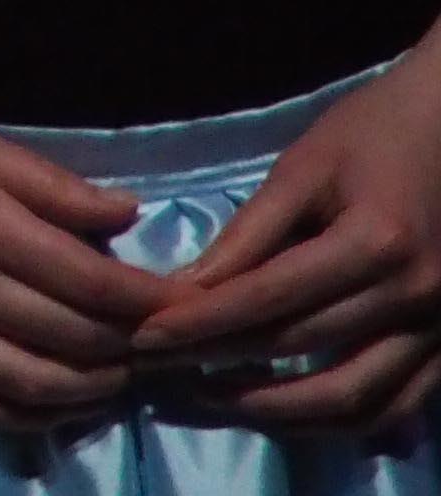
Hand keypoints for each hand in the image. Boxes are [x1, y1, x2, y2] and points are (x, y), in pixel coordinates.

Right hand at [0, 91, 159, 428]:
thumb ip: (43, 179)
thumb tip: (125, 214)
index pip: (97, 283)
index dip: (157, 300)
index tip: (191, 300)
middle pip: (79, 340)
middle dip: (138, 347)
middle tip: (166, 340)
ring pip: (39, 387)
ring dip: (96, 389)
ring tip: (120, 372)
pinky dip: (33, 417)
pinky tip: (58, 402)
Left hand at [135, 40, 440, 429]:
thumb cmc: (372, 133)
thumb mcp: (303, 168)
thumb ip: (250, 232)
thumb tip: (186, 287)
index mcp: (374, 243)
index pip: (268, 299)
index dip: (200, 324)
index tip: (144, 338)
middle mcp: (414, 297)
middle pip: (304, 351)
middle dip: (222, 366)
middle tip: (163, 374)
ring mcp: (440, 330)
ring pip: (355, 401)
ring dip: (277, 413)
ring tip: (212, 401)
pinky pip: (397, 407)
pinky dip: (339, 421)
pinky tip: (284, 413)